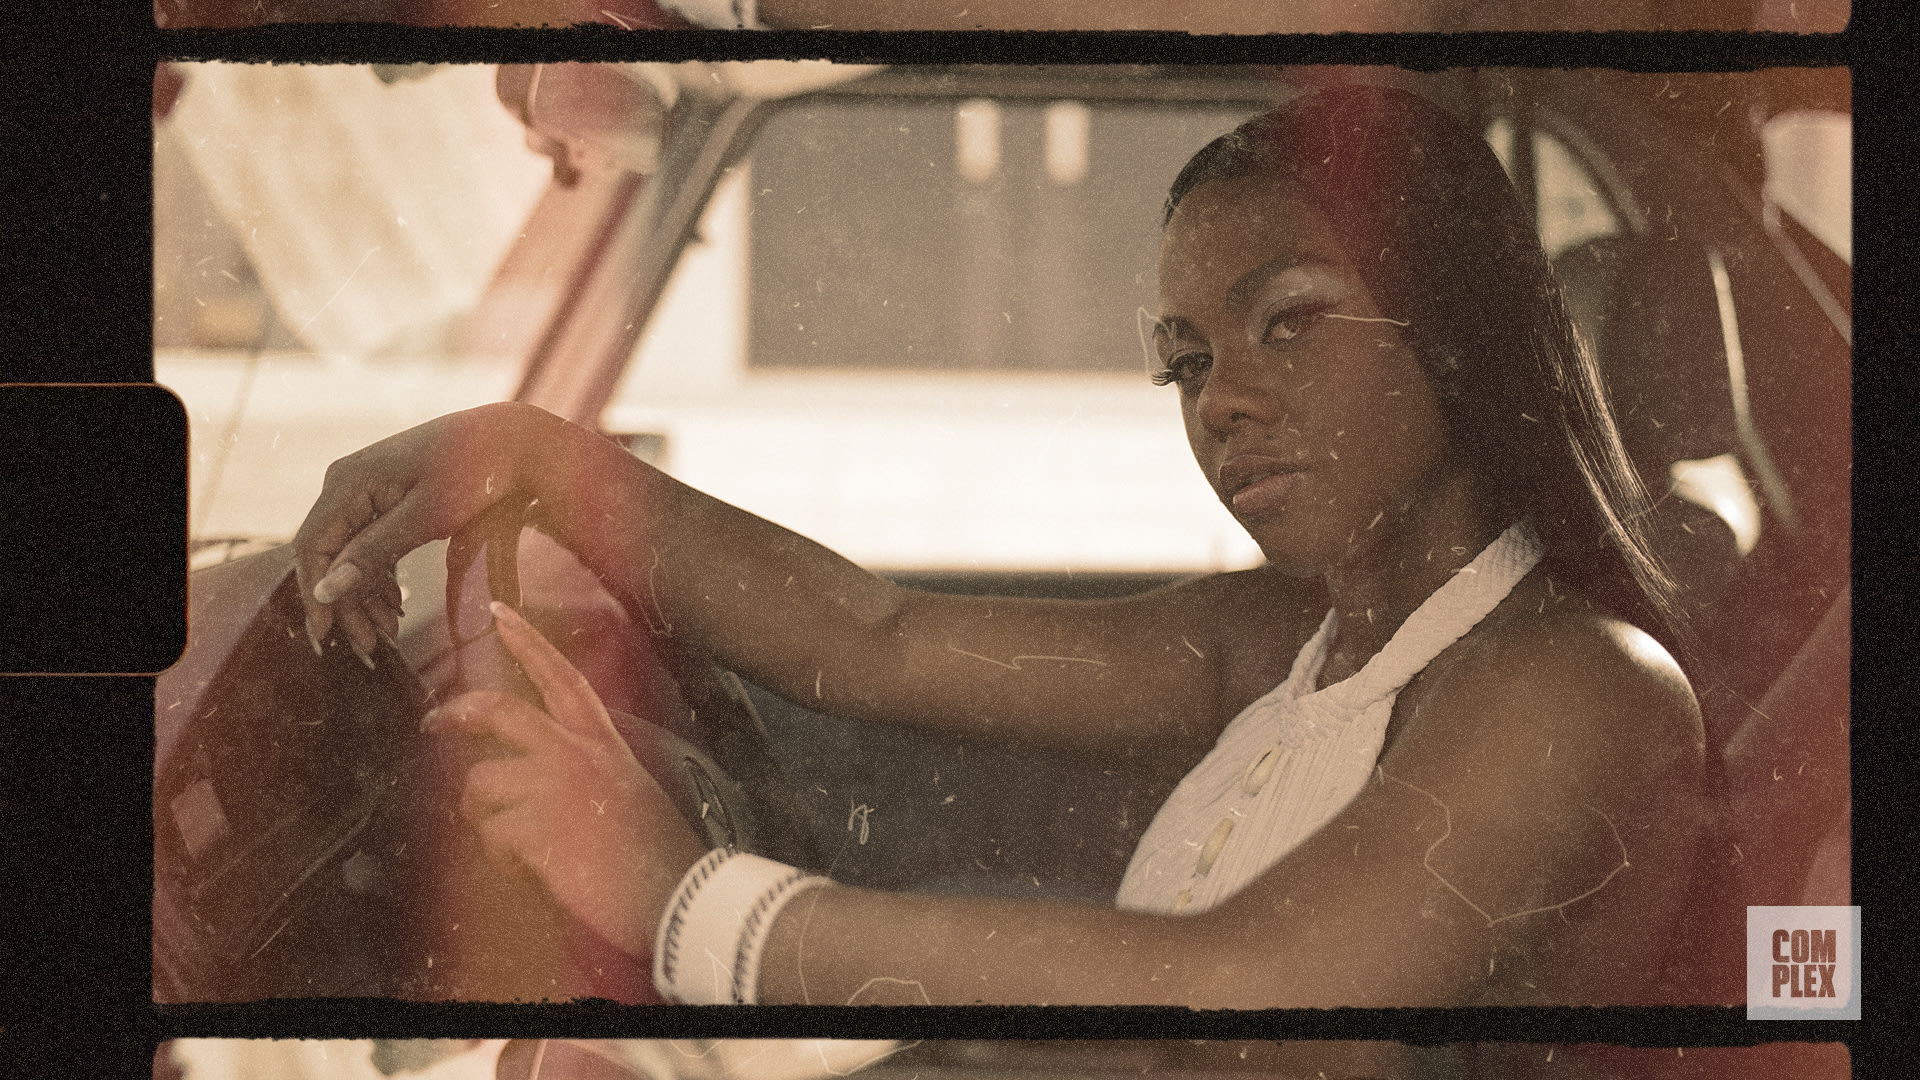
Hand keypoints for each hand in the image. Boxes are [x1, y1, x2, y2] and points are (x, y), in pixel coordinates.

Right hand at [291, 402, 558, 663]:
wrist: (513, 440)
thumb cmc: (473, 472)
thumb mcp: (425, 518)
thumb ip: (373, 552)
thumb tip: (326, 589)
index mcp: (347, 482)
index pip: (311, 547)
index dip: (314, 595)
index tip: (326, 638)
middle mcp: (346, 483)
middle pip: (328, 554)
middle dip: (344, 604)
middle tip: (368, 650)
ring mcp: (365, 489)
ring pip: (349, 553)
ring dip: (363, 596)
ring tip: (387, 635)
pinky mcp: (386, 498)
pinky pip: (369, 543)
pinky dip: (379, 576)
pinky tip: (394, 607)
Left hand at [423, 601, 710, 957]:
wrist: (677, 894)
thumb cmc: (658, 855)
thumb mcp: (629, 793)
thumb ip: (588, 774)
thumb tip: (538, 784)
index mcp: (603, 744)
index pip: (563, 678)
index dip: (529, 643)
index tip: (500, 614)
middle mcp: (576, 753)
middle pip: (500, 710)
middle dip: (458, 712)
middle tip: (435, 721)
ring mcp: (553, 786)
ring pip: (481, 783)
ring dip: (483, 818)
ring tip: (513, 848)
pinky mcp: (536, 825)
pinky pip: (490, 834)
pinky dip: (501, 858)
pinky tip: (533, 871)